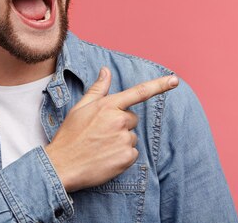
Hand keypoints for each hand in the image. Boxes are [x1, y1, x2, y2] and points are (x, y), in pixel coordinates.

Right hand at [44, 67, 178, 191]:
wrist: (62, 166)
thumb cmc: (70, 136)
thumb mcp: (80, 108)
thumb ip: (98, 89)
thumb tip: (106, 70)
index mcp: (109, 105)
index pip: (139, 92)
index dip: (159, 85)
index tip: (175, 79)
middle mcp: (119, 120)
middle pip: (132, 119)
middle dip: (121, 124)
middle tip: (100, 133)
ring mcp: (124, 139)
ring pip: (131, 137)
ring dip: (120, 141)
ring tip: (100, 147)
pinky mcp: (127, 157)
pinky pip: (132, 153)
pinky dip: (122, 156)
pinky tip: (106, 158)